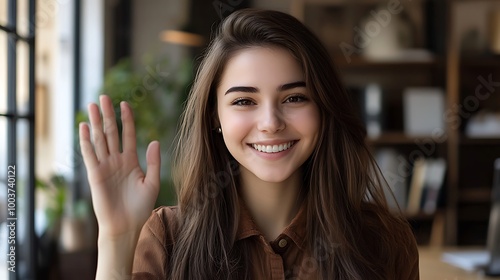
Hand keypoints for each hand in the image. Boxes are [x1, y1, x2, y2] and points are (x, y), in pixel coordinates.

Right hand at [79, 95, 160, 238]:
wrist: (126, 226)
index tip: (125, 103)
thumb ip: (153, 162)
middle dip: (108, 115)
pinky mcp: (95, 175)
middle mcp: (116, 160)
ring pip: (99, 140)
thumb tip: (155, 141)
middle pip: (111, 132)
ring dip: (96, 122)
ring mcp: (105, 166)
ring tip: (92, 105)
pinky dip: (86, 141)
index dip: (126, 119)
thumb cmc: (140, 208)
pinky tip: (85, 127)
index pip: (127, 135)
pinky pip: (90, 155)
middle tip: (104, 97)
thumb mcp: (152, 183)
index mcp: (130, 161)